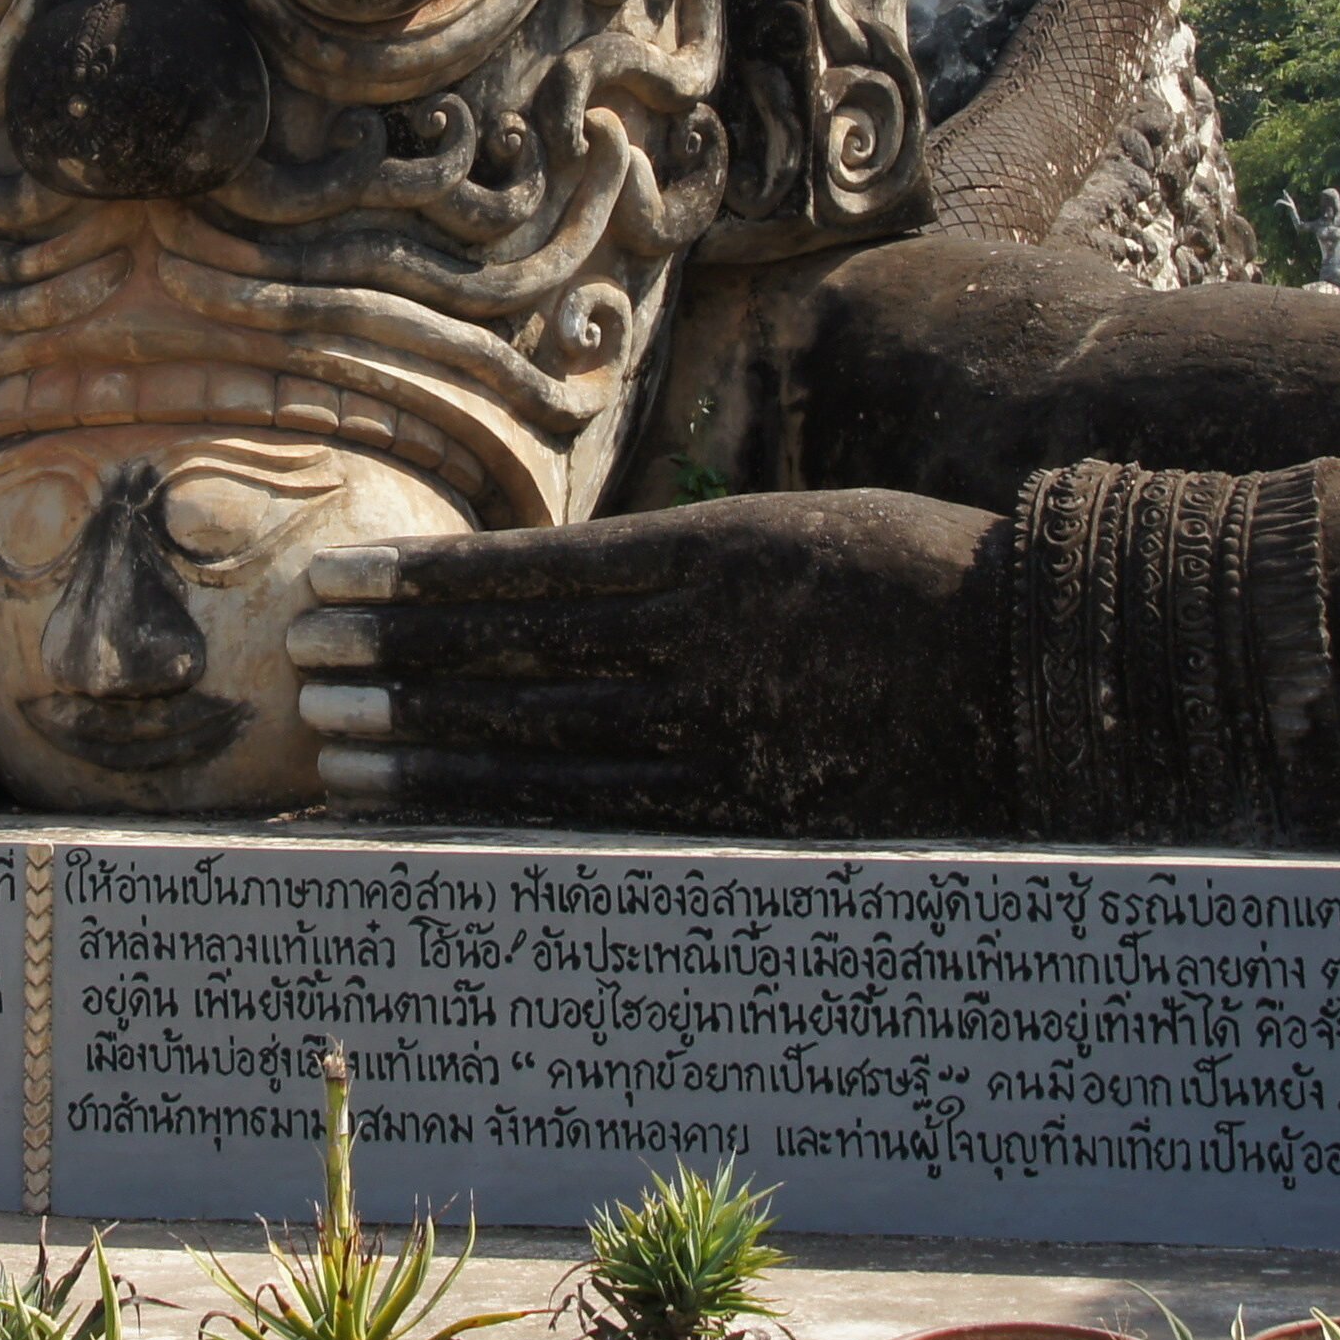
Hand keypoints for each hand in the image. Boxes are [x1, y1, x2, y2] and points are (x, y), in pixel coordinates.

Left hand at [286, 488, 993, 832]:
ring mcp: (718, 737)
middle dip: (391, 665)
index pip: (521, 577)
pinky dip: (504, 810)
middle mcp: (693, 647)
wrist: (1046, 665)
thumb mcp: (794, 526)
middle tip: (293, 664)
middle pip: (507, 661)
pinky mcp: (743, 808)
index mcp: (707, 554)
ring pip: (534, 743)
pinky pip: (596, 814)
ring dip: (423, 743)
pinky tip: (440, 809)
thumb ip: (682, 555)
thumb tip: (575, 575)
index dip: (417, 587)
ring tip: (332, 740)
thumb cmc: (925, 574)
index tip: (335, 585)